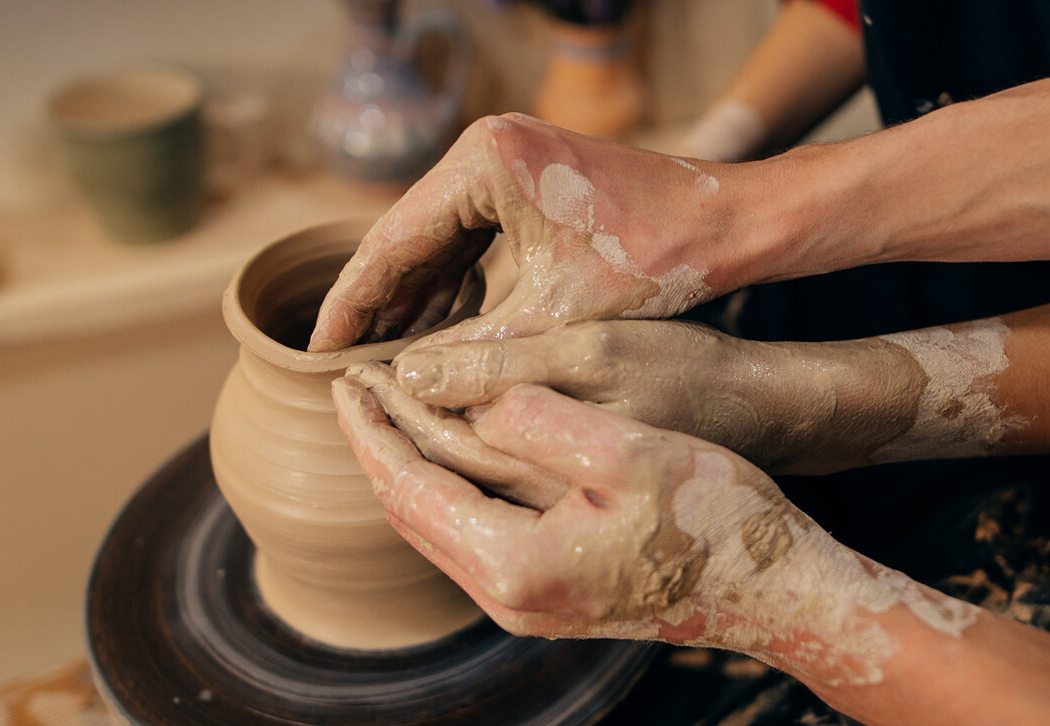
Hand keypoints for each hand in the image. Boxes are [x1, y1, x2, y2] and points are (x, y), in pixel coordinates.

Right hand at [307, 113, 743, 351]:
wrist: (734, 226)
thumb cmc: (657, 262)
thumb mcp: (554, 319)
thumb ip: (472, 351)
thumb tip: (399, 385)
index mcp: (483, 163)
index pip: (391, 242)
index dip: (351, 306)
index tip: (316, 354)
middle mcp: (488, 147)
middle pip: (409, 238)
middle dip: (380, 306)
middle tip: (341, 367)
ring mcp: (510, 160)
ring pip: (441, 240)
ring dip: (417, 299)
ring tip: (382, 361)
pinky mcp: (532, 180)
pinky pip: (475, 236)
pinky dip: (457, 283)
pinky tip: (439, 333)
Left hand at [331, 370, 978, 685]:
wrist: (778, 590)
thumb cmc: (718, 516)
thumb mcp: (632, 448)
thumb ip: (537, 421)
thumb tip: (458, 400)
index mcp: (514, 560)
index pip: (408, 485)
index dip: (372, 426)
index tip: (347, 374)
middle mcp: (508, 598)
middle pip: (411, 513)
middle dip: (380, 444)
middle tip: (356, 380)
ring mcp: (529, 607)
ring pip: (438, 529)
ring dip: (411, 466)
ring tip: (393, 408)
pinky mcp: (553, 600)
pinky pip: (471, 538)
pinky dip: (449, 489)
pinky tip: (453, 453)